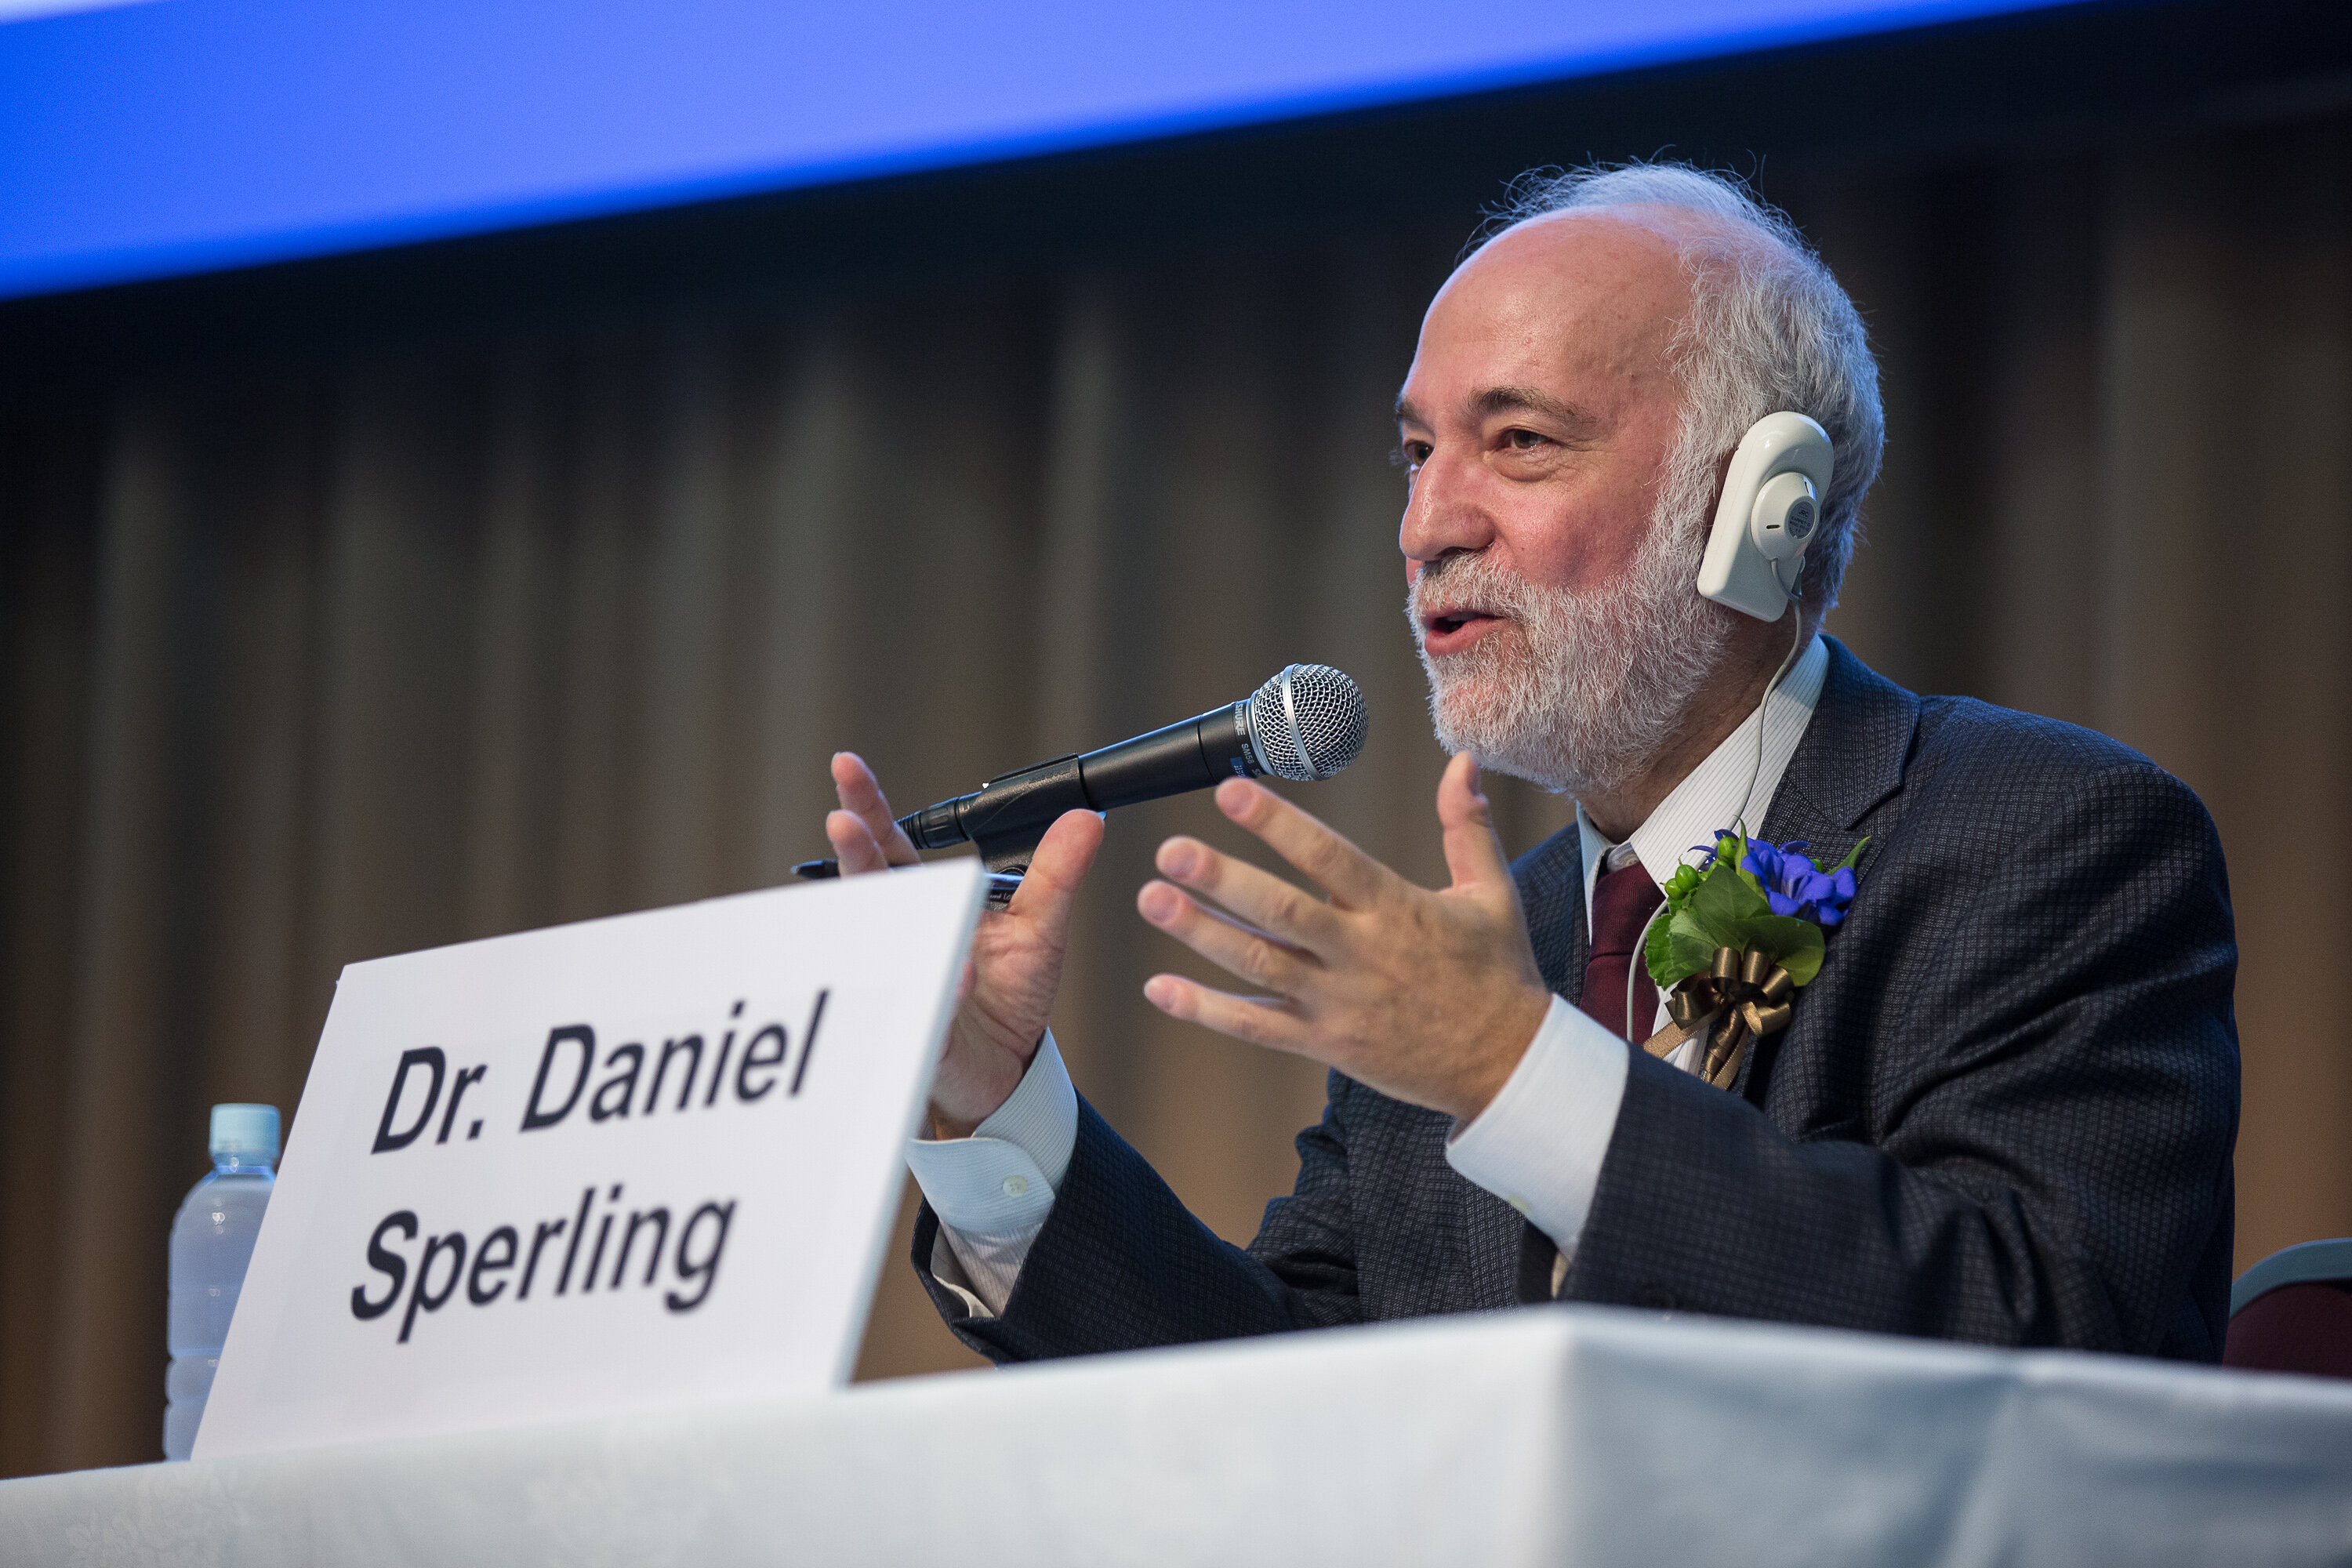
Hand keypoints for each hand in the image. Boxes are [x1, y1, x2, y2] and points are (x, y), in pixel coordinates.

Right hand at [826, 753, 1103, 1138]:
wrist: (1009, 1070)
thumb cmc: (1011, 994)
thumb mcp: (1043, 926)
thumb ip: (1058, 872)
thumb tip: (1085, 818)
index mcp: (928, 901)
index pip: (891, 846)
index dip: (869, 808)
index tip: (846, 767)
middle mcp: (903, 935)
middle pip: (867, 883)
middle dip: (853, 850)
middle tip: (842, 821)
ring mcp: (905, 979)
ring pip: (877, 942)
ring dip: (872, 909)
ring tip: (871, 869)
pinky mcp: (925, 1029)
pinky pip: (926, 1009)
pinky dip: (939, 990)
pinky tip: (954, 975)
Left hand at [1134, 752, 1550, 1121]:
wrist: (1507, 1066)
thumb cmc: (1497, 975)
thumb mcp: (1493, 894)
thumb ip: (1466, 826)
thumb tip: (1463, 761)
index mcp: (1396, 910)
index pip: (1329, 857)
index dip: (1278, 824)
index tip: (1231, 792)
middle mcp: (1361, 954)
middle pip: (1281, 912)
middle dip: (1222, 881)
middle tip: (1170, 850)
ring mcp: (1338, 1003)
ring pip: (1258, 966)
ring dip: (1201, 934)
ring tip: (1153, 901)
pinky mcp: (1325, 1044)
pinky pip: (1256, 1027)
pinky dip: (1206, 1010)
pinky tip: (1159, 988)